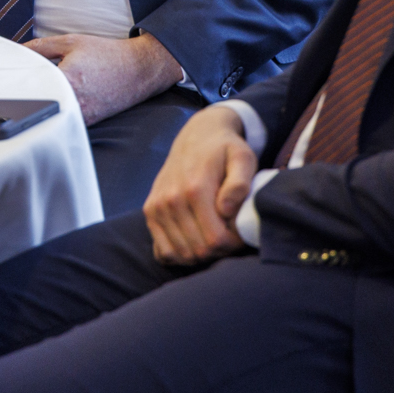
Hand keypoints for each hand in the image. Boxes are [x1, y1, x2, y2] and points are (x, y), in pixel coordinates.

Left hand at [23, 31, 183, 124]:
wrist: (139, 69)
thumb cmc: (106, 54)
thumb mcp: (71, 42)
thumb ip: (40, 47)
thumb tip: (17, 51)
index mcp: (67, 79)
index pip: (32, 86)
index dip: (18, 85)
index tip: (8, 84)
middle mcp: (75, 101)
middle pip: (40, 104)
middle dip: (30, 96)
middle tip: (17, 93)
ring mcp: (82, 115)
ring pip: (53, 116)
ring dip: (46, 106)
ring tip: (42, 96)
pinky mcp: (89, 123)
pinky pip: (67, 120)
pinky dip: (60, 112)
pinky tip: (60, 102)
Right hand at [143, 104, 258, 265]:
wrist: (197, 137)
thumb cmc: (225, 150)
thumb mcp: (243, 158)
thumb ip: (240, 183)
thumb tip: (226, 210)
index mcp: (195, 189)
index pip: (215, 240)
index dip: (233, 244)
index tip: (241, 234)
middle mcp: (171, 200)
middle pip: (198, 251)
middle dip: (219, 251)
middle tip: (230, 237)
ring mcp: (157, 207)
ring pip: (180, 255)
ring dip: (200, 254)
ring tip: (214, 236)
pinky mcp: (150, 211)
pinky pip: (161, 251)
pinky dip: (179, 255)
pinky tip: (194, 242)